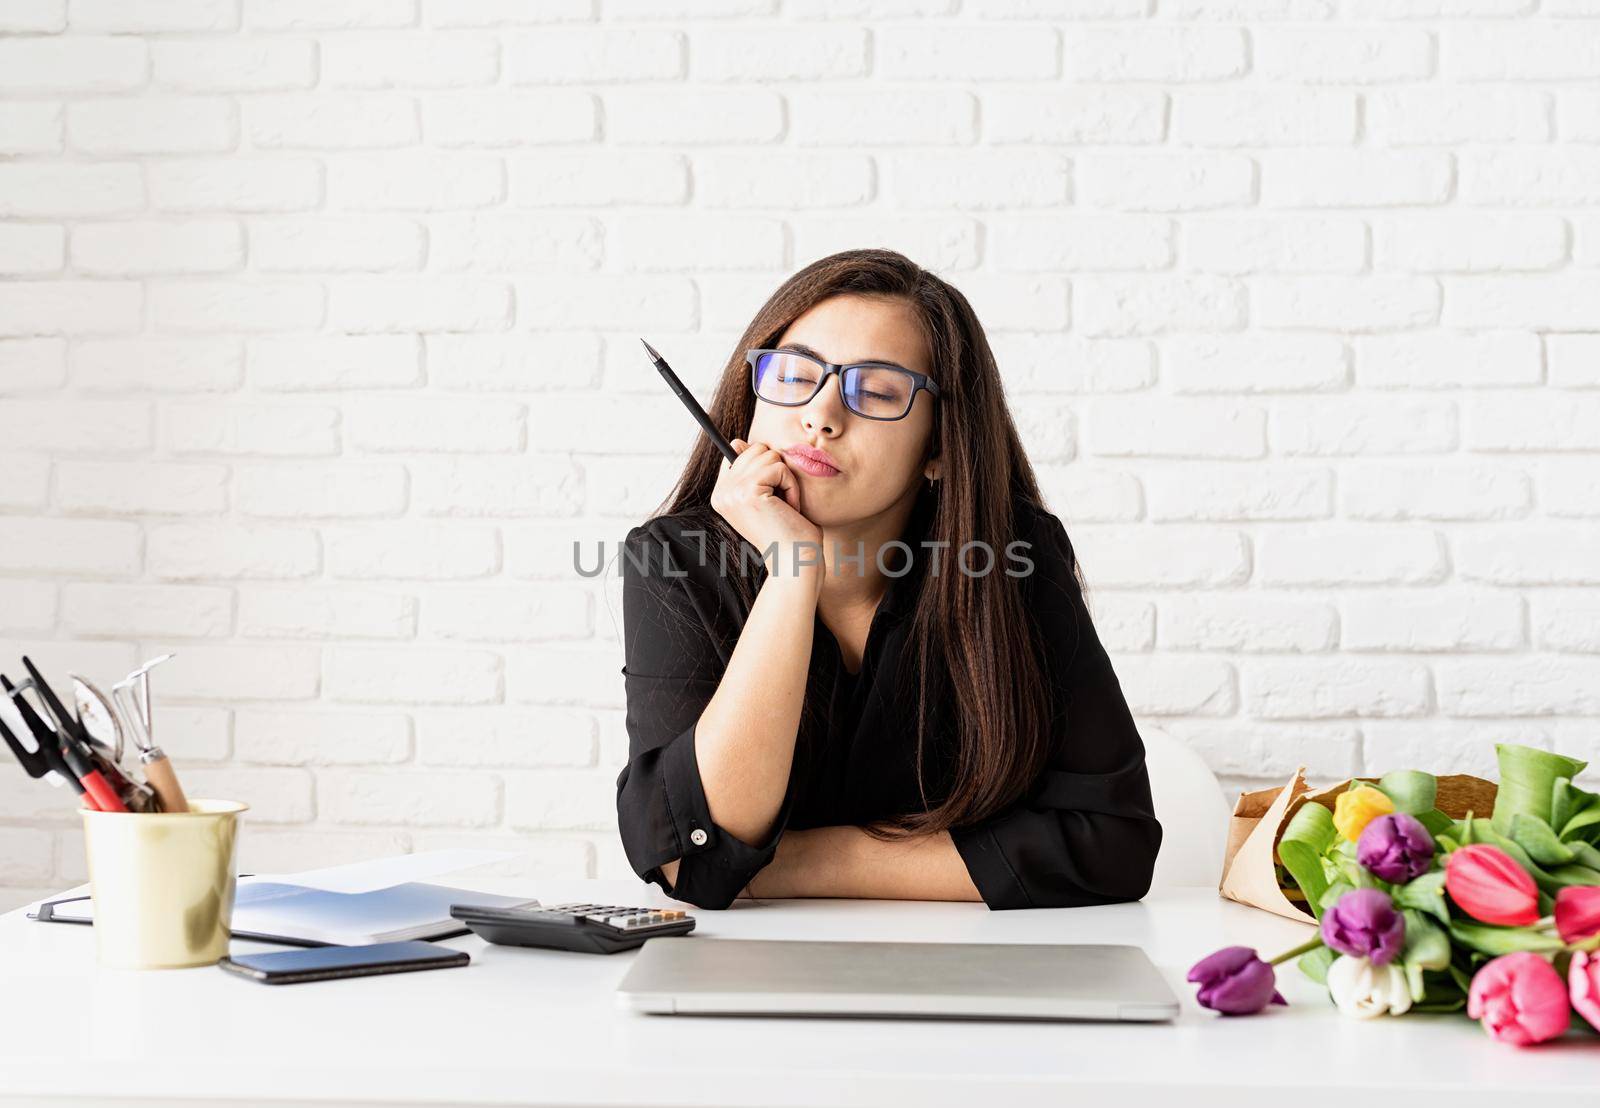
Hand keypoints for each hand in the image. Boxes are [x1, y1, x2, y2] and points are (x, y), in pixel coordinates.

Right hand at [710, 438, 823, 567]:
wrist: (794, 561)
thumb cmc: (788, 531)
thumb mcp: (766, 497)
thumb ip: (751, 470)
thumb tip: (737, 442)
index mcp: (721, 495)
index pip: (736, 452)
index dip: (761, 465)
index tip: (771, 493)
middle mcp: (721, 493)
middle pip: (755, 449)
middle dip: (777, 471)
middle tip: (780, 503)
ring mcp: (732, 492)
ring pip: (769, 455)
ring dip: (786, 480)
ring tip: (784, 507)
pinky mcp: (748, 492)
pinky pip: (780, 468)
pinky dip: (792, 487)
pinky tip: (789, 509)